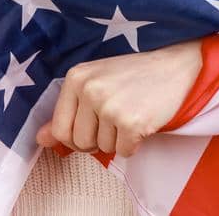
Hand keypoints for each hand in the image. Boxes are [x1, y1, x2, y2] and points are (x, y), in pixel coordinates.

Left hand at [34, 38, 202, 157]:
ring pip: (103, 148)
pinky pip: (124, 151)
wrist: (177, 66)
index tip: (94, 124)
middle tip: (117, 118)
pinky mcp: (130, 121)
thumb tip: (41, 139)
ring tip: (132, 112)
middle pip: (79, 143)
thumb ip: (67, 112)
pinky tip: (143, 120)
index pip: (59, 129)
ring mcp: (109, 105)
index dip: (77, 136)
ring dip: (119, 139)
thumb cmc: (135, 76)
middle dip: (98, 140)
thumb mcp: (96, 85)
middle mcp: (90, 89)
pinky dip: (135, 143)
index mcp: (76, 77)